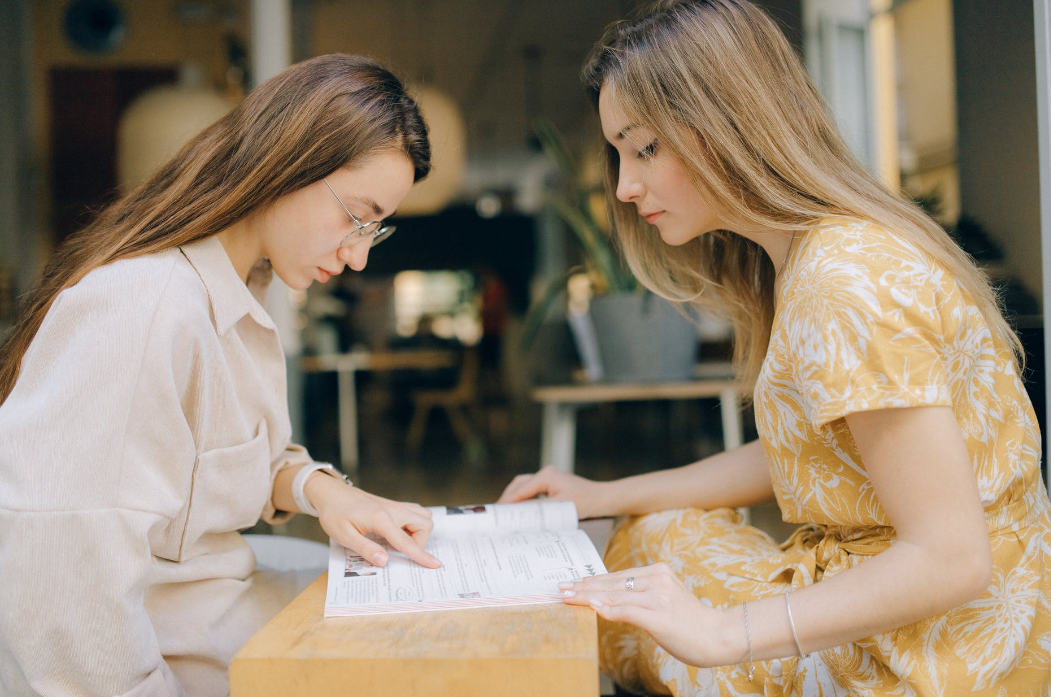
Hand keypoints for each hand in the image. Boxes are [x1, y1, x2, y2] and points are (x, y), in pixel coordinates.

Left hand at [306, 475, 440, 568]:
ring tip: (401, 542)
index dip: (421, 555)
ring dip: (419, 531)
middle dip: (420, 542)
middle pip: (424, 524)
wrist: (331, 493)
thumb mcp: (344, 536)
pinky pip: (415, 512)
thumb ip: (366, 549)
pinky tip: (399, 532)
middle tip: (401, 552)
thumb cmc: (335, 514)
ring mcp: (395, 506)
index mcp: (381, 519)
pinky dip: (414, 523)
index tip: (435, 564)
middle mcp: (393, 510)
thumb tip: (385, 561)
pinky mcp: (393, 505)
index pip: (406, 541)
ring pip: (423, 516)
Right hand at [498, 466, 611, 518]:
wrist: (603, 499)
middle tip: (496, 512)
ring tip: (504, 510)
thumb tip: (517, 515)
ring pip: (524, 484)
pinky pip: (532, 488)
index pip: (520, 490)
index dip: (507, 502)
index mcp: (546, 476)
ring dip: (514, 496)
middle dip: (507, 498)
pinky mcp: (552, 482)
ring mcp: (549, 476)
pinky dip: (523, 496)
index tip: (496, 513)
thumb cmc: (584, 503)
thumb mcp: (558, 508)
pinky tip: (519, 507)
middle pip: (519, 484)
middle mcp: (545, 473)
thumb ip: (536, 510)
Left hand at [558, 564, 733, 668]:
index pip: (617, 576)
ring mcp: (659, 596)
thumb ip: (640, 597)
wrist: (720, 636)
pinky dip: (608, 609)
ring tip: (568, 597)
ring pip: (615, 594)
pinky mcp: (660, 615)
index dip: (592, 581)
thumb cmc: (692, 623)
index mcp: (658, 572)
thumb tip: (609, 599)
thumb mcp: (664, 602)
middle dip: (584, 586)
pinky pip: (628, 610)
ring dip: (588, 596)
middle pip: (612, 582)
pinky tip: (593, 608)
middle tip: (561, 588)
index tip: (572, 583)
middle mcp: (657, 579)